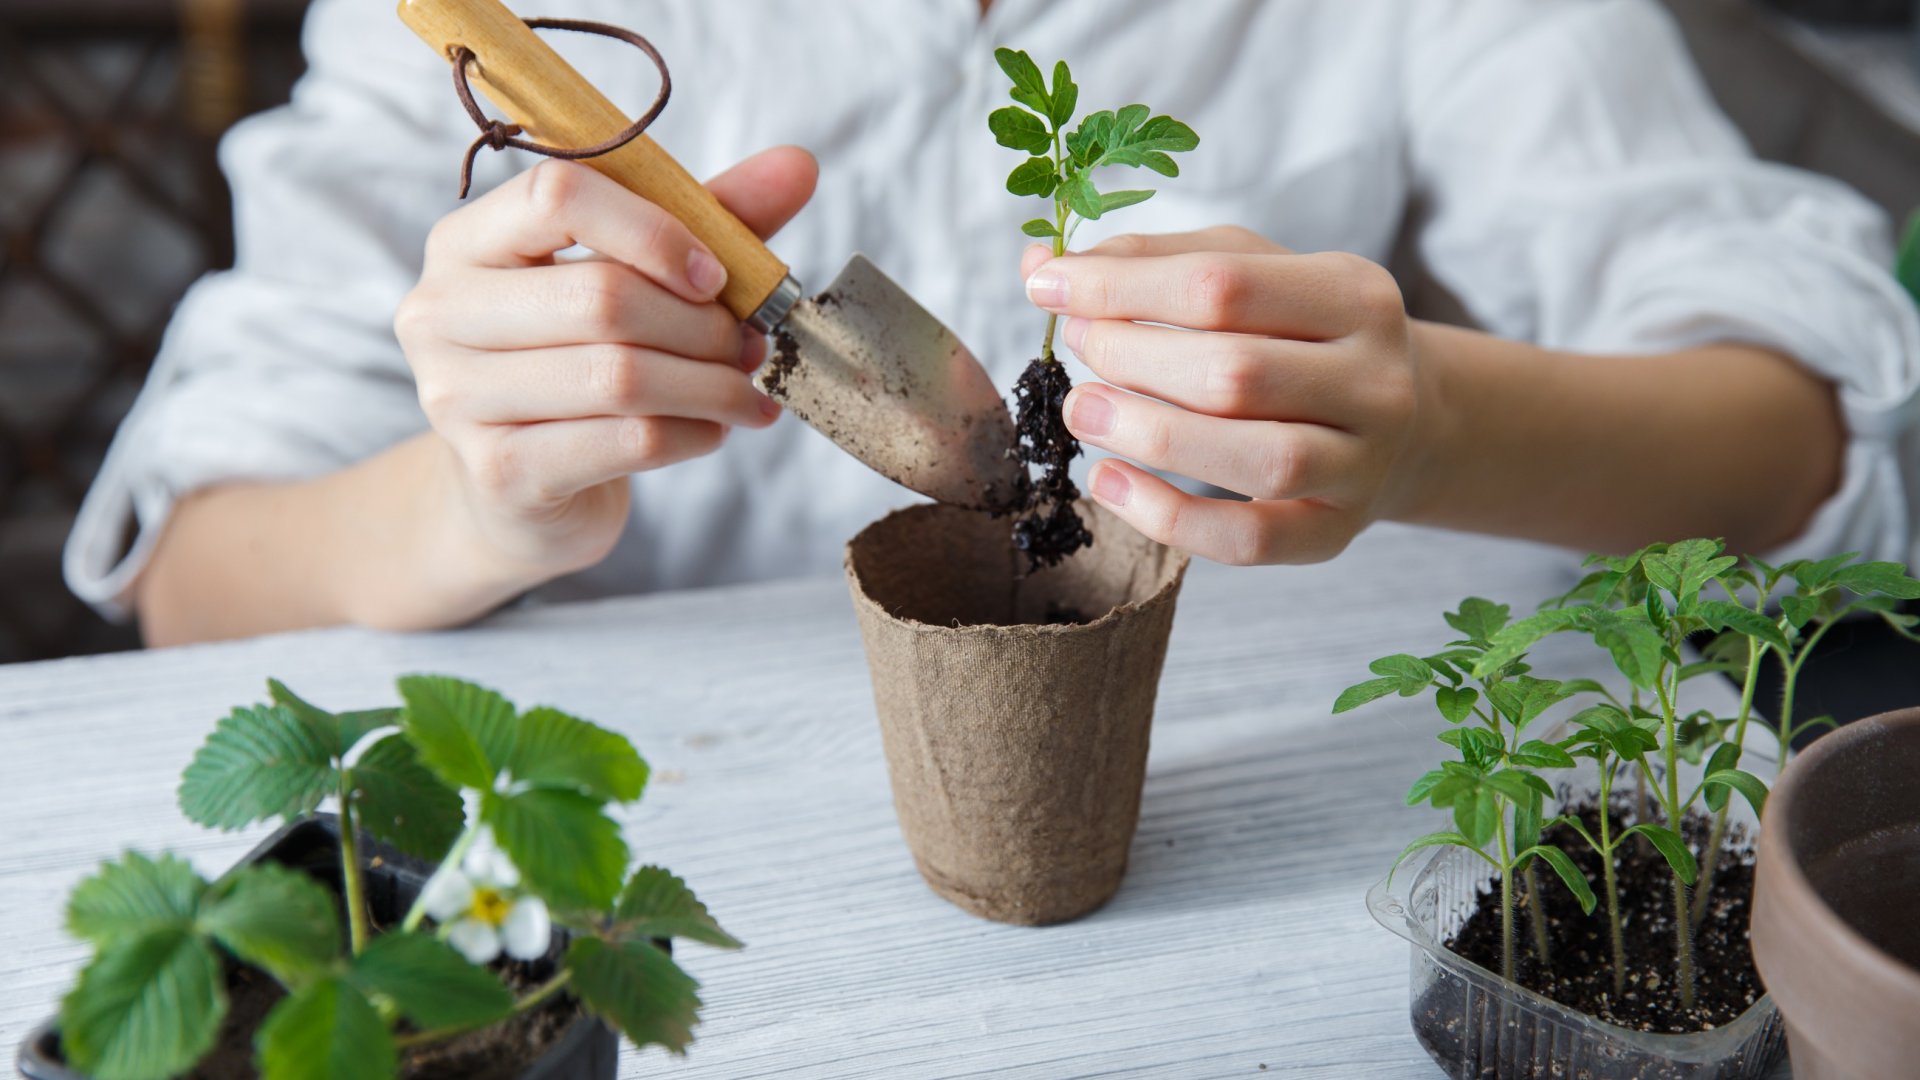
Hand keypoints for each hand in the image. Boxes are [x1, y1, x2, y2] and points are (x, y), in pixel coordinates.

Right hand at [395, 148, 816, 579]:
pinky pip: (626, 442)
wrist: (518, 491)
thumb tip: (797, 165)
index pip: (557, 194)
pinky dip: (692, 434)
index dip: (655, 231)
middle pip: (601, 297)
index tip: (715, 275)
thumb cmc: (578, 362)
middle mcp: (441, 311)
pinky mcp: (499, 472)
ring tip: (746, 391)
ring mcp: (458, 397)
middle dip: (701, 325)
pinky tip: (713, 430)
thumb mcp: (636, 278)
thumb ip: (709, 219)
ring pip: (619, 376)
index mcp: (468, 241)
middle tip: (752, 346)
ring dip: (710, 385)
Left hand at [1020, 227, 1426, 564]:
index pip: (1223, 284)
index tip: (1049, 285)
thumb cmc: (1300, 336)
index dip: (1121, 286)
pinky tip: (1108, 482)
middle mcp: (1375, 380)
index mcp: (1354, 293)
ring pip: (1256, 459)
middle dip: (1131, 358)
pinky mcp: (1334, 532)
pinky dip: (1168, 517)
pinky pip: (1250, 540)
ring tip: (1081, 410)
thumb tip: (1042, 267)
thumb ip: (1151, 264)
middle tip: (1078, 349)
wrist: (1406, 420)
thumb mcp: (1248, 273)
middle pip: (1236, 373)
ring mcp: (1363, 464)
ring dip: (1147, 434)